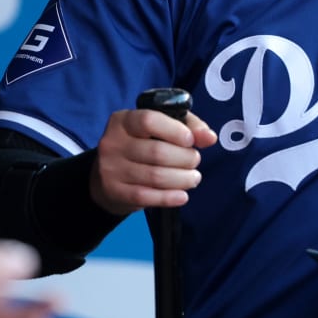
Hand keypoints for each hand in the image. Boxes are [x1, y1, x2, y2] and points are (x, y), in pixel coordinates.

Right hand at [90, 106, 217, 213]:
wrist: (107, 177)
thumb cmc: (142, 146)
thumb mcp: (161, 127)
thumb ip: (188, 126)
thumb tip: (209, 137)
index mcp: (124, 120)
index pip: (150, 121)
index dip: (176, 131)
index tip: (190, 140)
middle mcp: (113, 143)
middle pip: (157, 152)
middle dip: (185, 158)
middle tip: (194, 161)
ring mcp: (111, 168)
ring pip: (155, 176)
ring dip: (182, 179)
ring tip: (192, 178)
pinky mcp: (115, 191)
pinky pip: (147, 196)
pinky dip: (170, 197)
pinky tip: (181, 195)